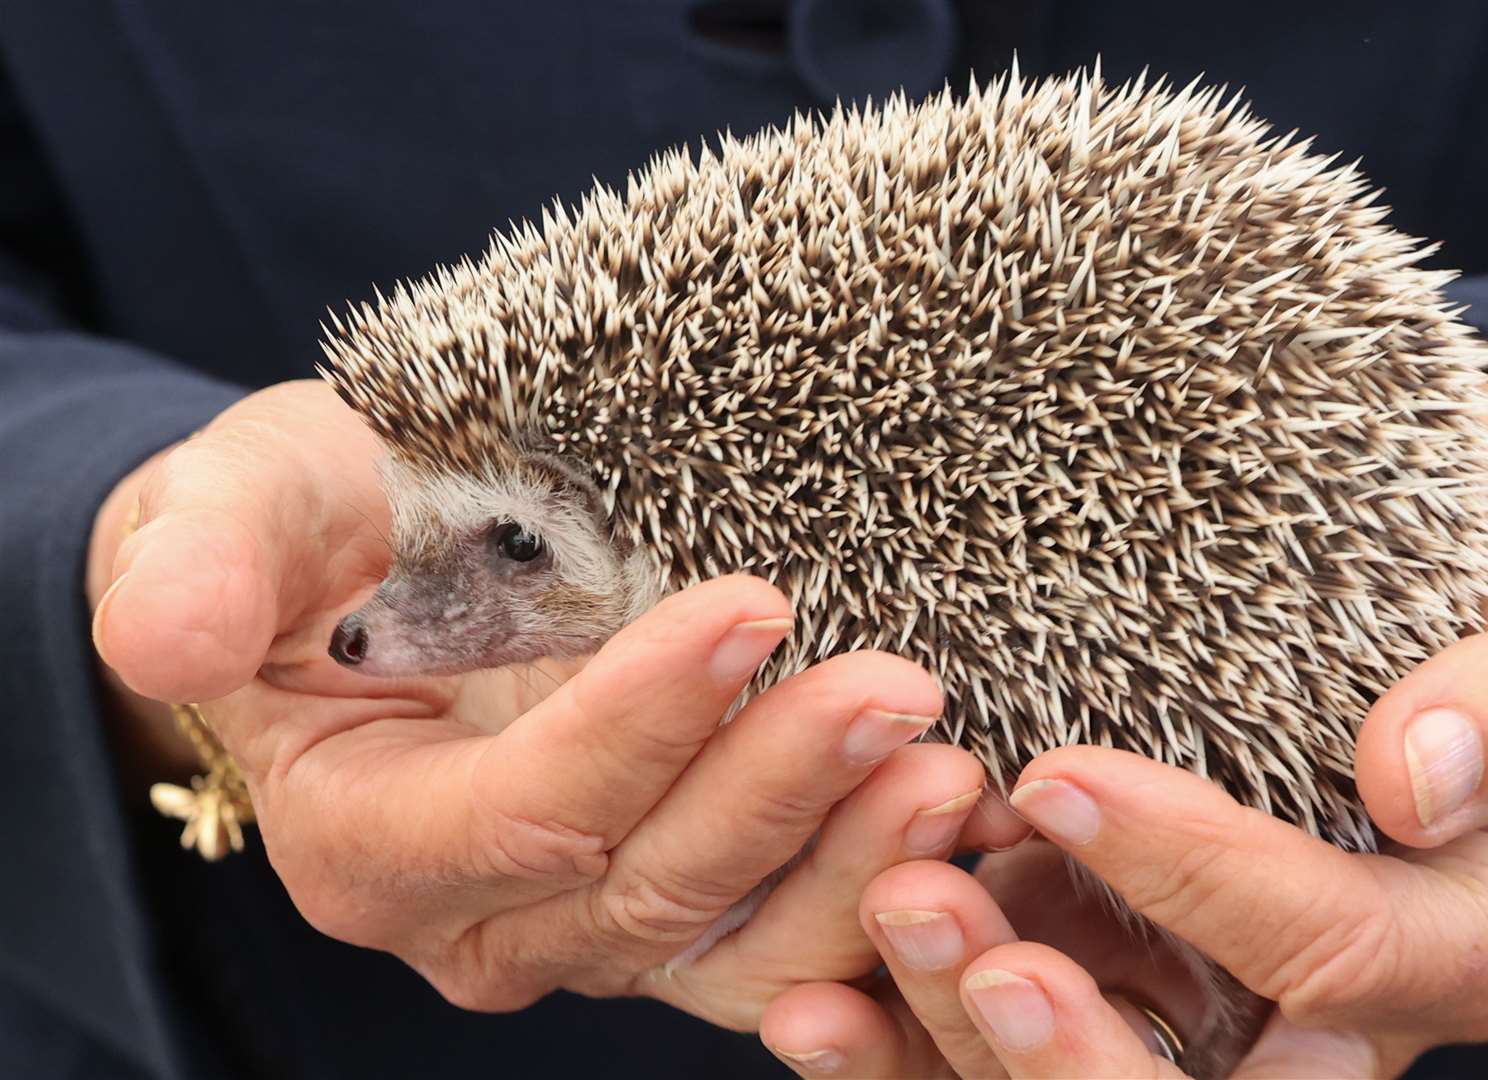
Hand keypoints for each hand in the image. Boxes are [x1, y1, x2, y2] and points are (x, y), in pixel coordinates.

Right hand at [87, 379, 1023, 1027]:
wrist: (368, 578)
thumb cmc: (310, 537)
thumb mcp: (233, 513)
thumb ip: (199, 567)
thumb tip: (163, 634)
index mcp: (376, 840)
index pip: (524, 813)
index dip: (635, 727)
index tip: (748, 605)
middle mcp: (489, 916)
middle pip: (649, 892)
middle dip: (777, 797)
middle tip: (899, 692)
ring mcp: (597, 921)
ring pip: (735, 949)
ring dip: (855, 870)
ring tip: (957, 770)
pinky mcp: (684, 896)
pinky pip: (784, 937)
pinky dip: (876, 894)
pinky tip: (968, 822)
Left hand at [762, 372, 1487, 1076]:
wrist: (1408, 590)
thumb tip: (1423, 778)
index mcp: (1462, 941)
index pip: (1333, 950)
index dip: (1200, 879)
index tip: (1061, 773)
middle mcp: (1330, 1013)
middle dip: (1058, 1037)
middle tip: (927, 910)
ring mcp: (1210, 1005)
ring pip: (1083, 1075)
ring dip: (957, 1028)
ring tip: (865, 925)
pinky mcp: (1112, 972)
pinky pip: (1007, 1046)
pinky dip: (909, 1045)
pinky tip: (812, 1009)